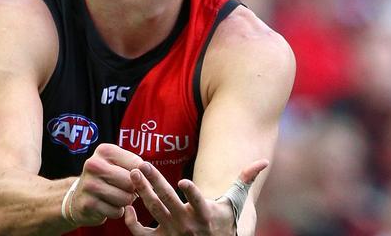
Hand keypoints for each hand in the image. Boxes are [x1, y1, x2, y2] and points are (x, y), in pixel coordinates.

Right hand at [69, 143, 142, 225]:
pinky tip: (108, 206)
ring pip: (126, 198)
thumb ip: (136, 167)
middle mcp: (94, 165)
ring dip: (126, 202)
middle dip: (133, 190)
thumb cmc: (106, 178)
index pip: (137, 164)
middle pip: (132, 182)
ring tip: (117, 197)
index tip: (140, 179)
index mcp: (105, 150)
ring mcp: (89, 185)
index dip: (144, 175)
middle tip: (126, 189)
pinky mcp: (88, 204)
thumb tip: (150, 180)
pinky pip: (117, 212)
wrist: (78, 197)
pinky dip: (117, 211)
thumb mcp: (118, 164)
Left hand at [124, 159, 268, 234]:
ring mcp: (172, 233)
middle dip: (154, 182)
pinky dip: (132, 223)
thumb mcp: (236, 203)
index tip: (183, 181)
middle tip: (142, 165)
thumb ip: (245, 179)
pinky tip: (127, 207)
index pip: (199, 202)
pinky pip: (142, 234)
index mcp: (206, 214)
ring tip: (134, 174)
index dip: (192, 193)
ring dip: (142, 192)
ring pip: (154, 211)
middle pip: (168, 202)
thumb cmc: (225, 223)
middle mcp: (188, 224)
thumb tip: (264, 162)